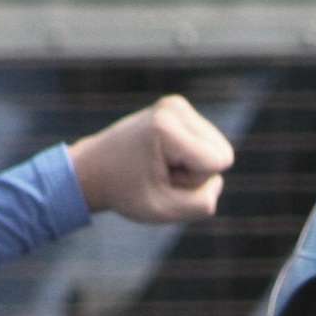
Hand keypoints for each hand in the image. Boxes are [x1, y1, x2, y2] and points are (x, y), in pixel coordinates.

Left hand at [69, 95, 234, 223]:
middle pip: (222, 153)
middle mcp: (175, 107)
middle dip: (195, 172)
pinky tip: (162, 156)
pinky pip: (208, 143)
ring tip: (159, 165)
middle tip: (160, 173)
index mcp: (168, 128)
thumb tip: (217, 181)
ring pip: (218, 148)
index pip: (217, 162)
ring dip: (192, 165)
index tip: (161, 178)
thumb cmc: (125, 191)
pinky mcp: (178, 107)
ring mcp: (177, 104)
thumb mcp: (165, 210)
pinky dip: (189, 156)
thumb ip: (203, 203)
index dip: (193, 182)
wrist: (94, 169)